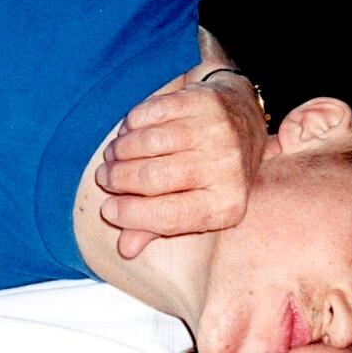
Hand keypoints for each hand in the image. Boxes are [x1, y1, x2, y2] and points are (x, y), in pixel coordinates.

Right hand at [95, 64, 267, 258]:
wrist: (244, 118)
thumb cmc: (213, 172)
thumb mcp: (196, 206)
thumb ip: (159, 227)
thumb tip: (125, 250)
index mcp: (227, 205)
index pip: (169, 216)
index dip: (131, 215)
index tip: (107, 209)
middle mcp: (227, 168)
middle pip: (153, 177)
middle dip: (119, 179)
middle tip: (106, 178)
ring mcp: (217, 132)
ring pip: (148, 143)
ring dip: (120, 152)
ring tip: (114, 157)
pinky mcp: (203, 102)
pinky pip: (150, 114)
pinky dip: (131, 125)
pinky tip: (129, 134)